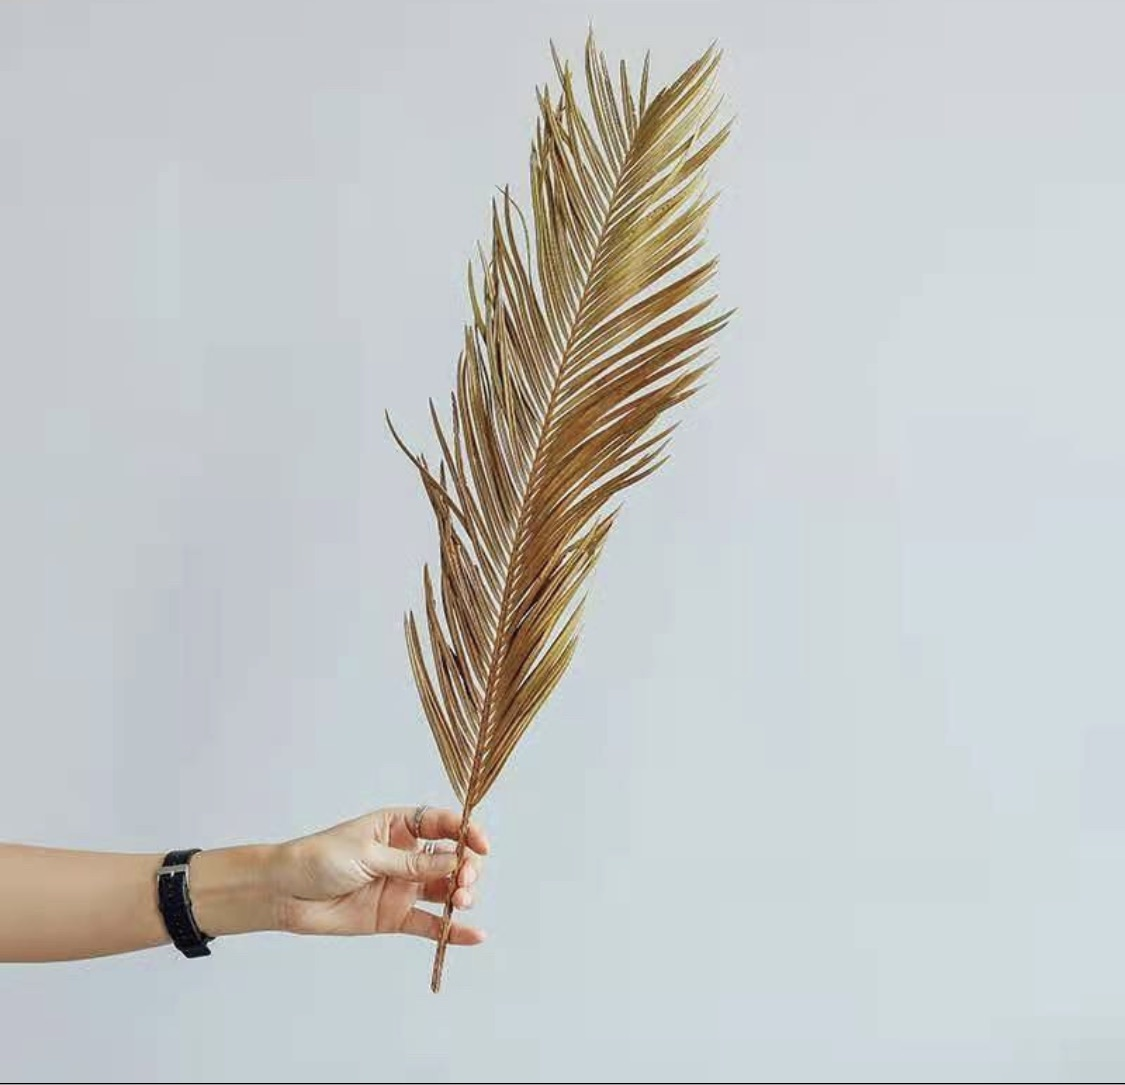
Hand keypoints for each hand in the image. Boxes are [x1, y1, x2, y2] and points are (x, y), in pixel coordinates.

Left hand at [190, 807, 488, 947]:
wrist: (284, 893)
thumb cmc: (319, 859)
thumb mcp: (367, 855)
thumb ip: (410, 864)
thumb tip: (453, 863)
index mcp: (398, 827)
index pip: (442, 824)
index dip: (465, 831)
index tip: (481, 844)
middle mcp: (406, 856)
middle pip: (450, 859)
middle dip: (465, 867)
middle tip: (463, 880)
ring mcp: (402, 887)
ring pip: (443, 890)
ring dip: (460, 895)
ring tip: (461, 901)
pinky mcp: (394, 917)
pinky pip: (429, 924)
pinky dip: (451, 930)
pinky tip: (473, 935)